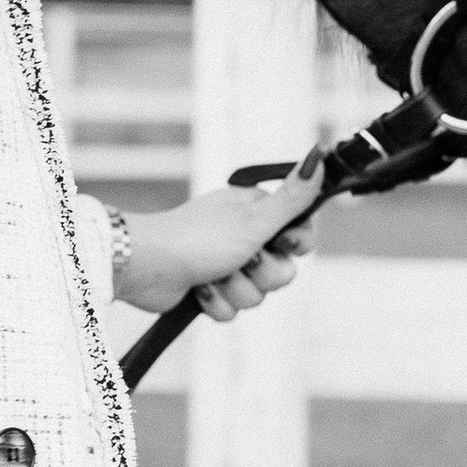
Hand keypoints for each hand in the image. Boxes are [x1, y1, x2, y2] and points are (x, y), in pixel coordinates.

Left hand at [116, 165, 321, 320]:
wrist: (147, 267)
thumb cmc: (198, 238)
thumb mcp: (253, 220)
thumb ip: (291, 198)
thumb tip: (319, 156)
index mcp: (255, 212)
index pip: (300, 232)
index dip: (296, 245)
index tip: (284, 244)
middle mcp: (243, 236)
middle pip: (282, 272)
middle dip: (261, 274)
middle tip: (241, 260)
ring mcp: (226, 264)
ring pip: (257, 295)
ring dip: (235, 289)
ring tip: (213, 274)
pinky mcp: (210, 289)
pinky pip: (232, 309)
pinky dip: (216, 303)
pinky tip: (199, 289)